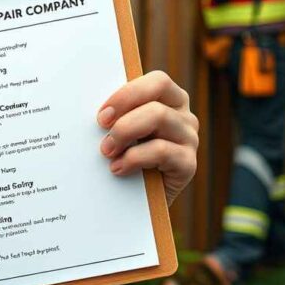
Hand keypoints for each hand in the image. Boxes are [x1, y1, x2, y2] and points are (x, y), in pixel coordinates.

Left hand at [97, 71, 198, 206]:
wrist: (136, 203)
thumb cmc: (126, 157)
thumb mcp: (123, 131)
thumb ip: (119, 115)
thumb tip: (95, 105)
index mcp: (170, 99)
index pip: (157, 81)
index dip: (128, 94)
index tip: (102, 114)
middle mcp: (185, 116)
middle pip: (157, 100)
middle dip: (124, 115)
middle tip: (102, 132)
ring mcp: (189, 139)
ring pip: (159, 118)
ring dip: (125, 133)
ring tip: (107, 151)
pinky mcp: (188, 164)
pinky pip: (162, 150)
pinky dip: (135, 158)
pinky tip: (118, 168)